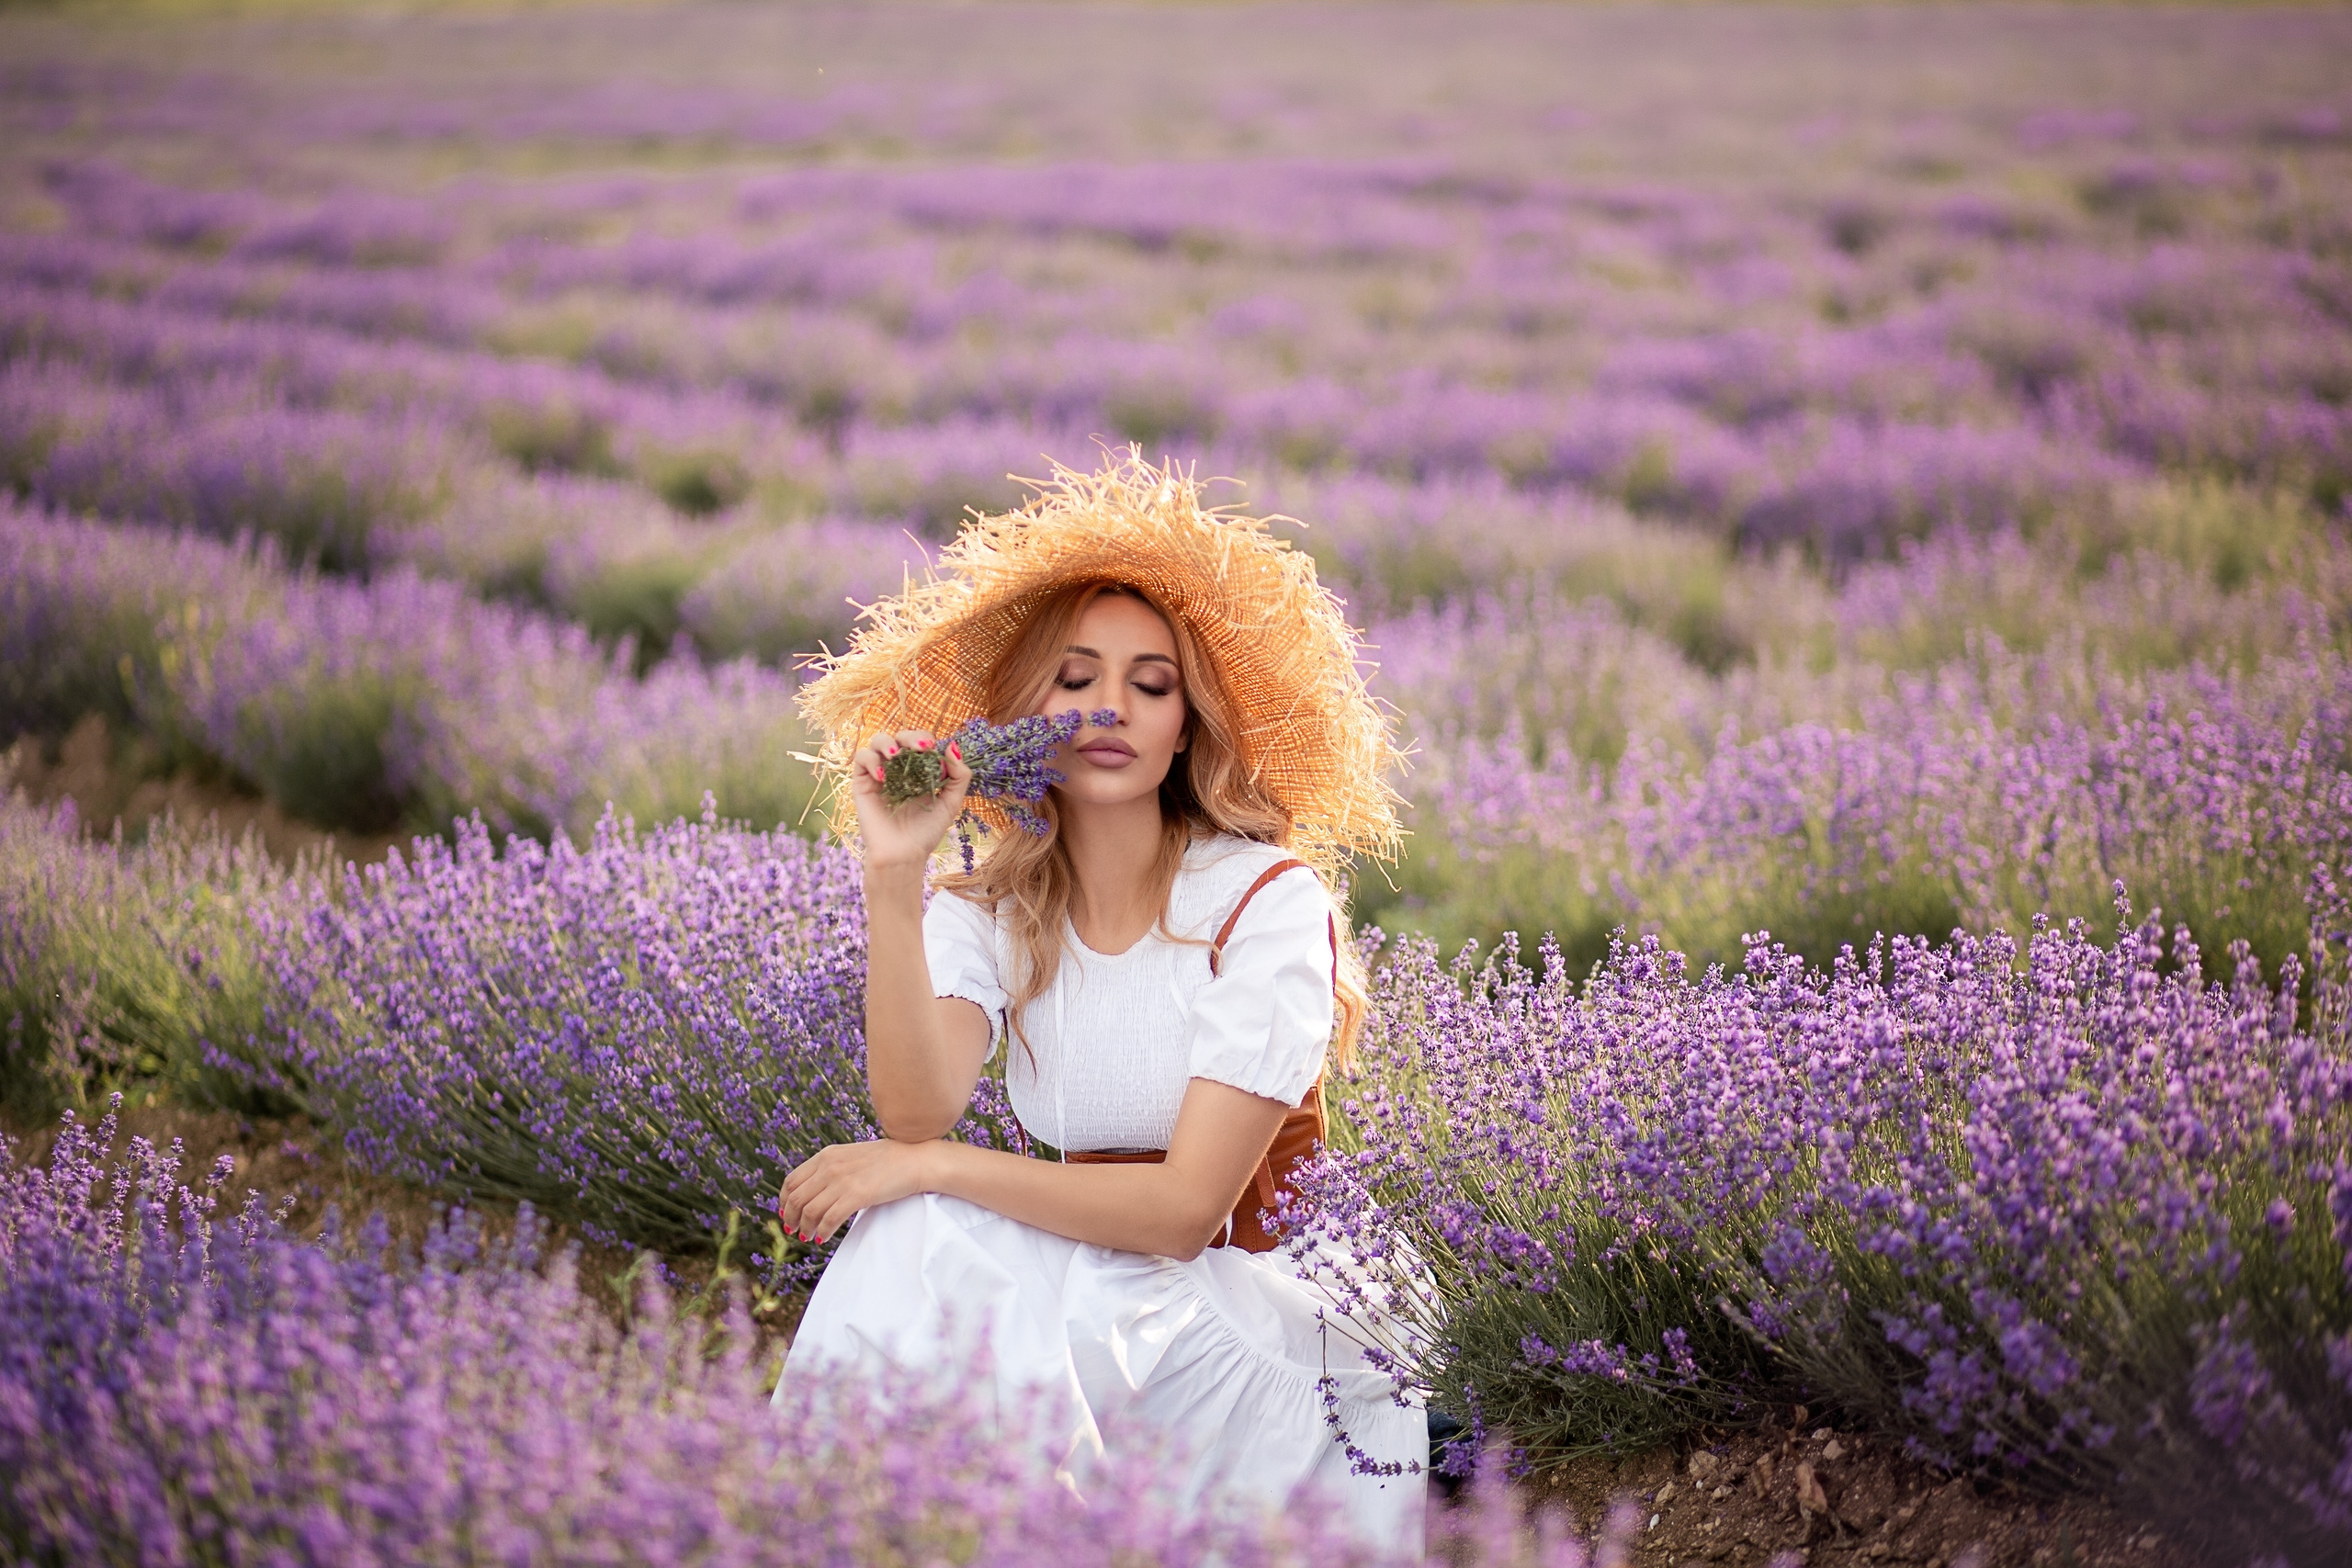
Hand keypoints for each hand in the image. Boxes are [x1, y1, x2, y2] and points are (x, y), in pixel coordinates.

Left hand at [777, 1138, 938, 1243]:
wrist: (914, 1160)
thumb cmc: (887, 1160)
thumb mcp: (852, 1156)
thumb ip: (831, 1168)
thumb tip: (814, 1190)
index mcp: (826, 1155)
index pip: (792, 1181)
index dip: (784, 1201)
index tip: (787, 1213)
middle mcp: (829, 1166)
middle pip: (796, 1198)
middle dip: (791, 1218)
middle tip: (794, 1231)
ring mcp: (842, 1181)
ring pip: (810, 1211)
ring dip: (806, 1228)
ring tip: (809, 1236)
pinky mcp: (857, 1196)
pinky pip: (829, 1219)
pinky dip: (822, 1232)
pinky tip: (823, 1238)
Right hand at [847, 729, 972, 874]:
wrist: (903, 854)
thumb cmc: (926, 831)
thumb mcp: (951, 802)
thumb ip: (959, 775)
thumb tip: (952, 746)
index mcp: (919, 770)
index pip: (921, 742)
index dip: (927, 741)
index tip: (935, 752)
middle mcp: (898, 768)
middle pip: (901, 736)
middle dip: (911, 737)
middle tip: (921, 749)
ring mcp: (879, 773)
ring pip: (878, 741)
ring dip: (888, 743)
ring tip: (896, 756)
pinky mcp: (862, 782)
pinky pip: (861, 759)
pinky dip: (871, 760)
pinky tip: (883, 777)